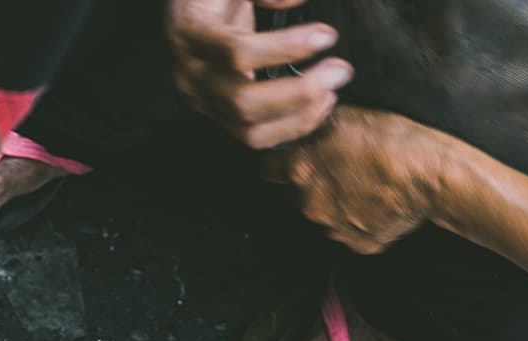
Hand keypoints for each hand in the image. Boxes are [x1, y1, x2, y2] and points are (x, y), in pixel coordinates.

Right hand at [165, 0, 353, 148]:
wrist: (187, 14)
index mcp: (189, 33)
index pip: (237, 52)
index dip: (284, 47)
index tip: (327, 35)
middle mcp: (191, 76)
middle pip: (244, 102)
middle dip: (298, 92)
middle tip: (340, 71)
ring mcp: (203, 103)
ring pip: (250, 131)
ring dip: (298, 117)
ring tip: (332, 92)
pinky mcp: (219, 118)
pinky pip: (255, 138)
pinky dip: (290, 128)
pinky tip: (317, 108)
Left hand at [263, 107, 448, 252]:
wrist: (428, 174)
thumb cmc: (391, 140)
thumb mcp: (346, 117)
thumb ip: (316, 127)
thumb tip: (306, 125)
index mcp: (301, 170)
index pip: (267, 168)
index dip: (278, 160)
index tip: (288, 156)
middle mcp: (310, 205)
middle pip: (294, 196)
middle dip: (307, 184)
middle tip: (333, 169)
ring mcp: (334, 229)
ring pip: (322, 216)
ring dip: (332, 203)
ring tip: (360, 185)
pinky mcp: (359, 244)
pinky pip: (349, 232)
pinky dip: (357, 220)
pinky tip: (375, 202)